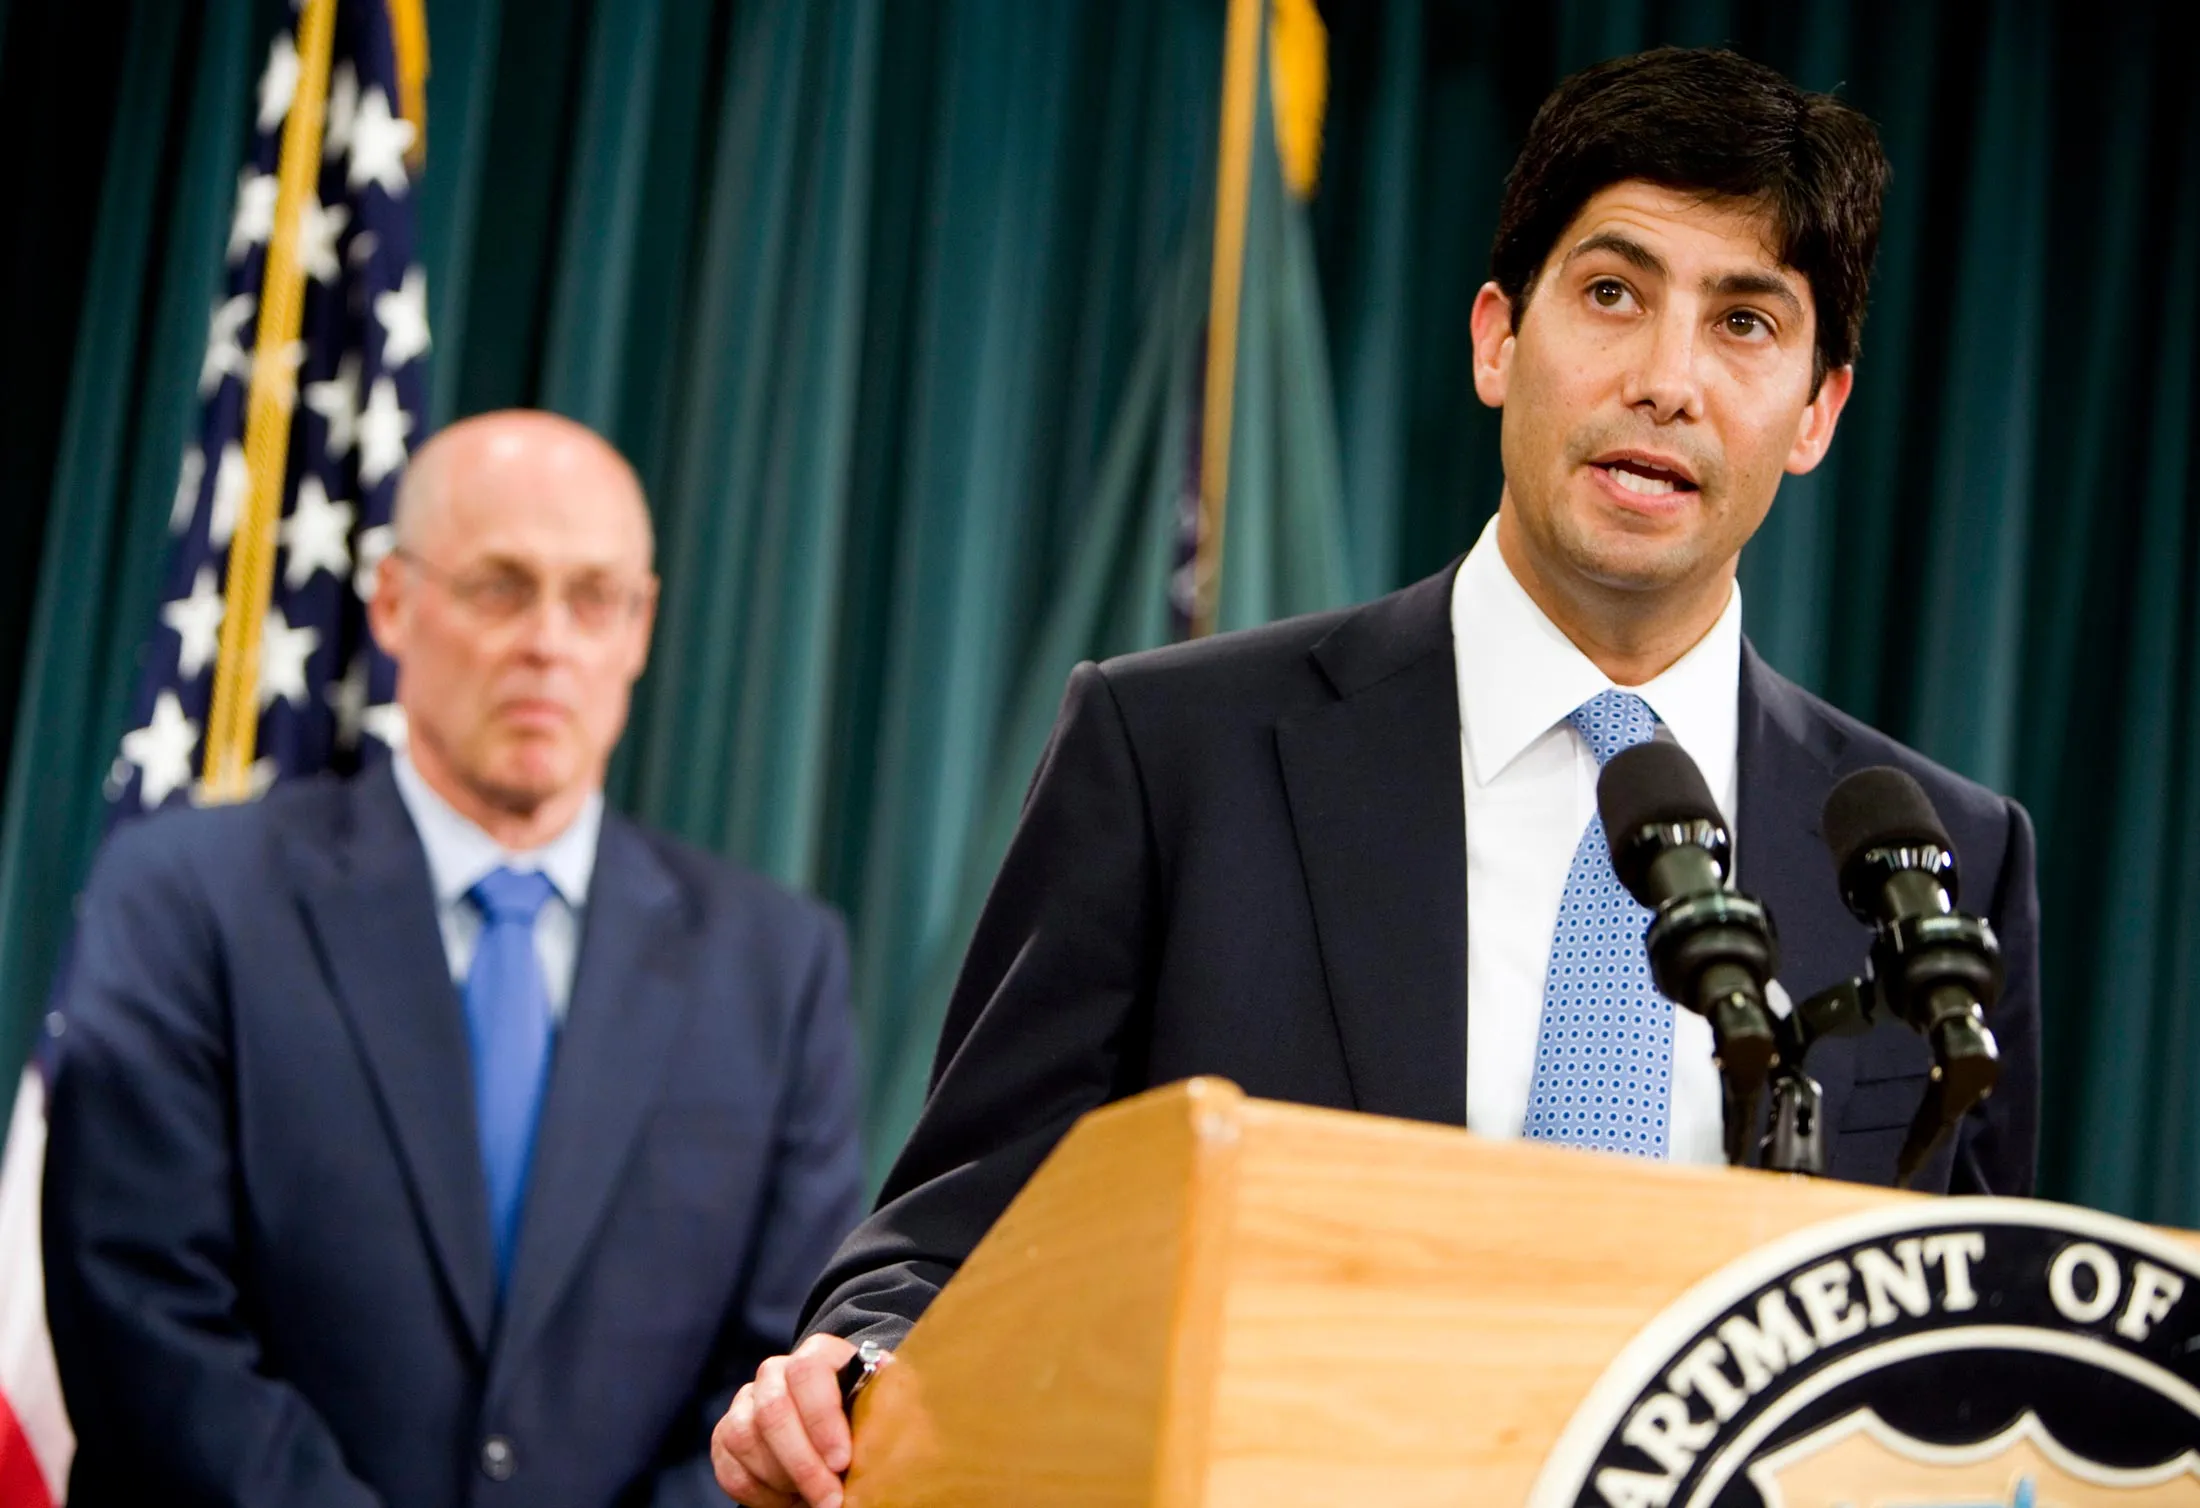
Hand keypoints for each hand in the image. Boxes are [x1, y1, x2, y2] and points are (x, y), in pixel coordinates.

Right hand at [714, 1333, 868, 1507]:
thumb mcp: (881, 1411)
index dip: (822, 1418)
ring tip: (812, 1496)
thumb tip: (885, 1443)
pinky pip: (730, 1467)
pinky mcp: (725, 1435)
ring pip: (744, 1438)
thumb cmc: (864, 1420)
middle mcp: (776, 1372)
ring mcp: (746, 1402)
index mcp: (818, 1355)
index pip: (808, 1372)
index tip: (842, 1461)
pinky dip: (759, 1493)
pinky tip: (787, 1499)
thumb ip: (882, 1415)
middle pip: (773, 1409)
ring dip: (781, 1478)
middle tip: (830, 1498)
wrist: (837, 1429)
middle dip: (803, 1463)